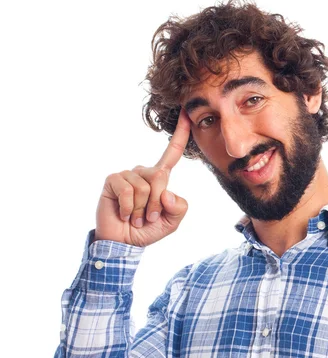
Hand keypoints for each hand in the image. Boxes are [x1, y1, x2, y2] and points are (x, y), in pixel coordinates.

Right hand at [94, 109, 190, 246]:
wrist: (124, 243)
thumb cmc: (148, 230)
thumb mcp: (172, 222)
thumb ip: (179, 208)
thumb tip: (166, 192)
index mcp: (160, 178)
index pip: (172, 154)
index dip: (180, 134)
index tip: (185, 114)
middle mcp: (144, 172)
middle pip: (160, 177)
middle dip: (157, 204)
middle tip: (149, 218)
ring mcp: (127, 175)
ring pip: (144, 188)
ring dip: (142, 210)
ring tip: (135, 217)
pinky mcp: (113, 180)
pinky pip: (127, 192)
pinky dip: (128, 209)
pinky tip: (124, 215)